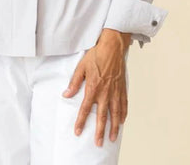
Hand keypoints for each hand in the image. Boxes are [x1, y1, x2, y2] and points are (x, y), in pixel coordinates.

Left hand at [62, 30, 129, 146]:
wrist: (112, 47)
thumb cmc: (96, 55)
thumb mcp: (81, 67)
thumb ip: (74, 82)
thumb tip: (66, 94)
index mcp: (93, 87)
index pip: (85, 109)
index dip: (81, 121)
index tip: (78, 131)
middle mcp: (105, 92)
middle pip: (102, 116)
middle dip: (99, 131)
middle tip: (98, 143)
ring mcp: (115, 91)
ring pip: (115, 113)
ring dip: (113, 127)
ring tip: (112, 137)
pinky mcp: (122, 88)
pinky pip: (123, 104)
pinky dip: (123, 114)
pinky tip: (122, 121)